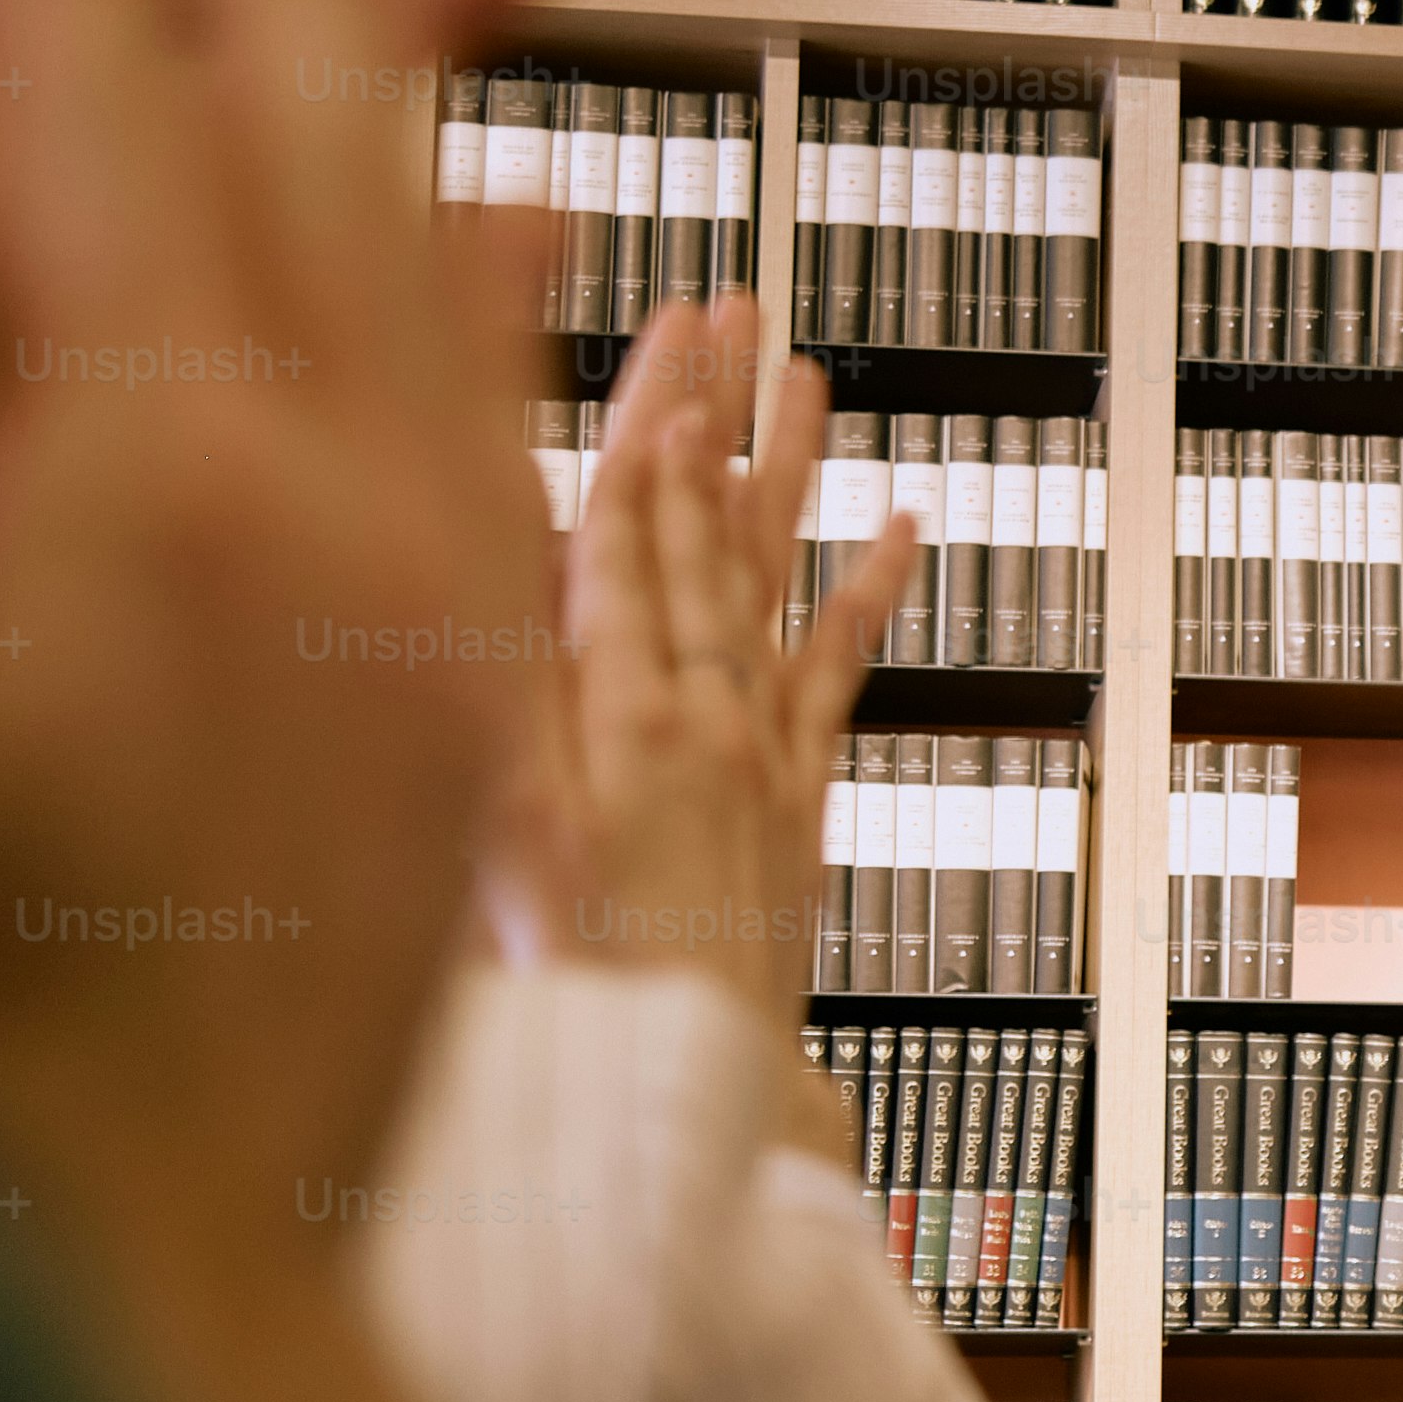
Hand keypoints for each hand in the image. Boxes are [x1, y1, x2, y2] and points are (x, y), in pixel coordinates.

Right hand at [489, 291, 906, 1021]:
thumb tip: (503, 579)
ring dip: (788, 468)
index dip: (641, 438)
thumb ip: (503, 705)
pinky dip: (871, 594)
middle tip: (730, 306)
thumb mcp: (499, 846)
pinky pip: (840, 677)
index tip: (663, 348)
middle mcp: (704, 717)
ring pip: (774, 576)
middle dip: (708, 411)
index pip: (623, 543)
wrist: (680, 1095)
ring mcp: (759, 753)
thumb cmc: (570, 1000)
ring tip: (810, 371)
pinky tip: (903, 523)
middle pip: (702, 531)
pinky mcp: (797, 800)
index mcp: (617, 722)